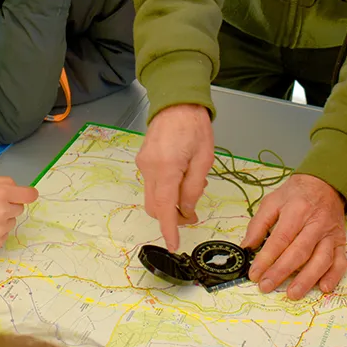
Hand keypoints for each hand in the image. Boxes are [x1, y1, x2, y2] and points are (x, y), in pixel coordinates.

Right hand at [0, 175, 38, 252]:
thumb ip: (2, 182)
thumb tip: (17, 189)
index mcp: (1, 193)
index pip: (30, 195)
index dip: (27, 195)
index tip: (24, 196)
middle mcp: (4, 211)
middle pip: (20, 208)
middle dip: (10, 206)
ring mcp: (1, 229)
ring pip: (11, 222)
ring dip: (2, 220)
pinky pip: (3, 235)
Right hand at [135, 104, 213, 250]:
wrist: (176, 102)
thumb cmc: (195, 127)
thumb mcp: (204, 159)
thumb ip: (193, 188)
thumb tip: (186, 210)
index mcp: (166, 169)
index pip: (165, 208)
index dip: (169, 229)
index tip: (173, 244)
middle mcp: (149, 169)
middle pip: (155, 207)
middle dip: (173, 216)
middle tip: (192, 214)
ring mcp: (143, 164)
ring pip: (153, 196)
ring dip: (170, 202)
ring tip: (191, 187)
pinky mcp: (143, 160)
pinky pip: (152, 183)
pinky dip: (166, 189)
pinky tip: (181, 177)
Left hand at [241, 174, 346, 299]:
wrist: (325, 184)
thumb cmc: (296, 195)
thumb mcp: (272, 201)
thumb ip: (258, 224)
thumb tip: (246, 247)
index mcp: (297, 211)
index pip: (280, 239)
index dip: (266, 258)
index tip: (254, 273)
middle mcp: (316, 223)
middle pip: (299, 251)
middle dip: (281, 271)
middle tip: (266, 286)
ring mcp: (330, 234)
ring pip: (321, 259)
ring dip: (307, 279)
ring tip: (292, 294)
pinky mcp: (341, 242)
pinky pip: (341, 261)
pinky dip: (334, 276)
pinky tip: (324, 288)